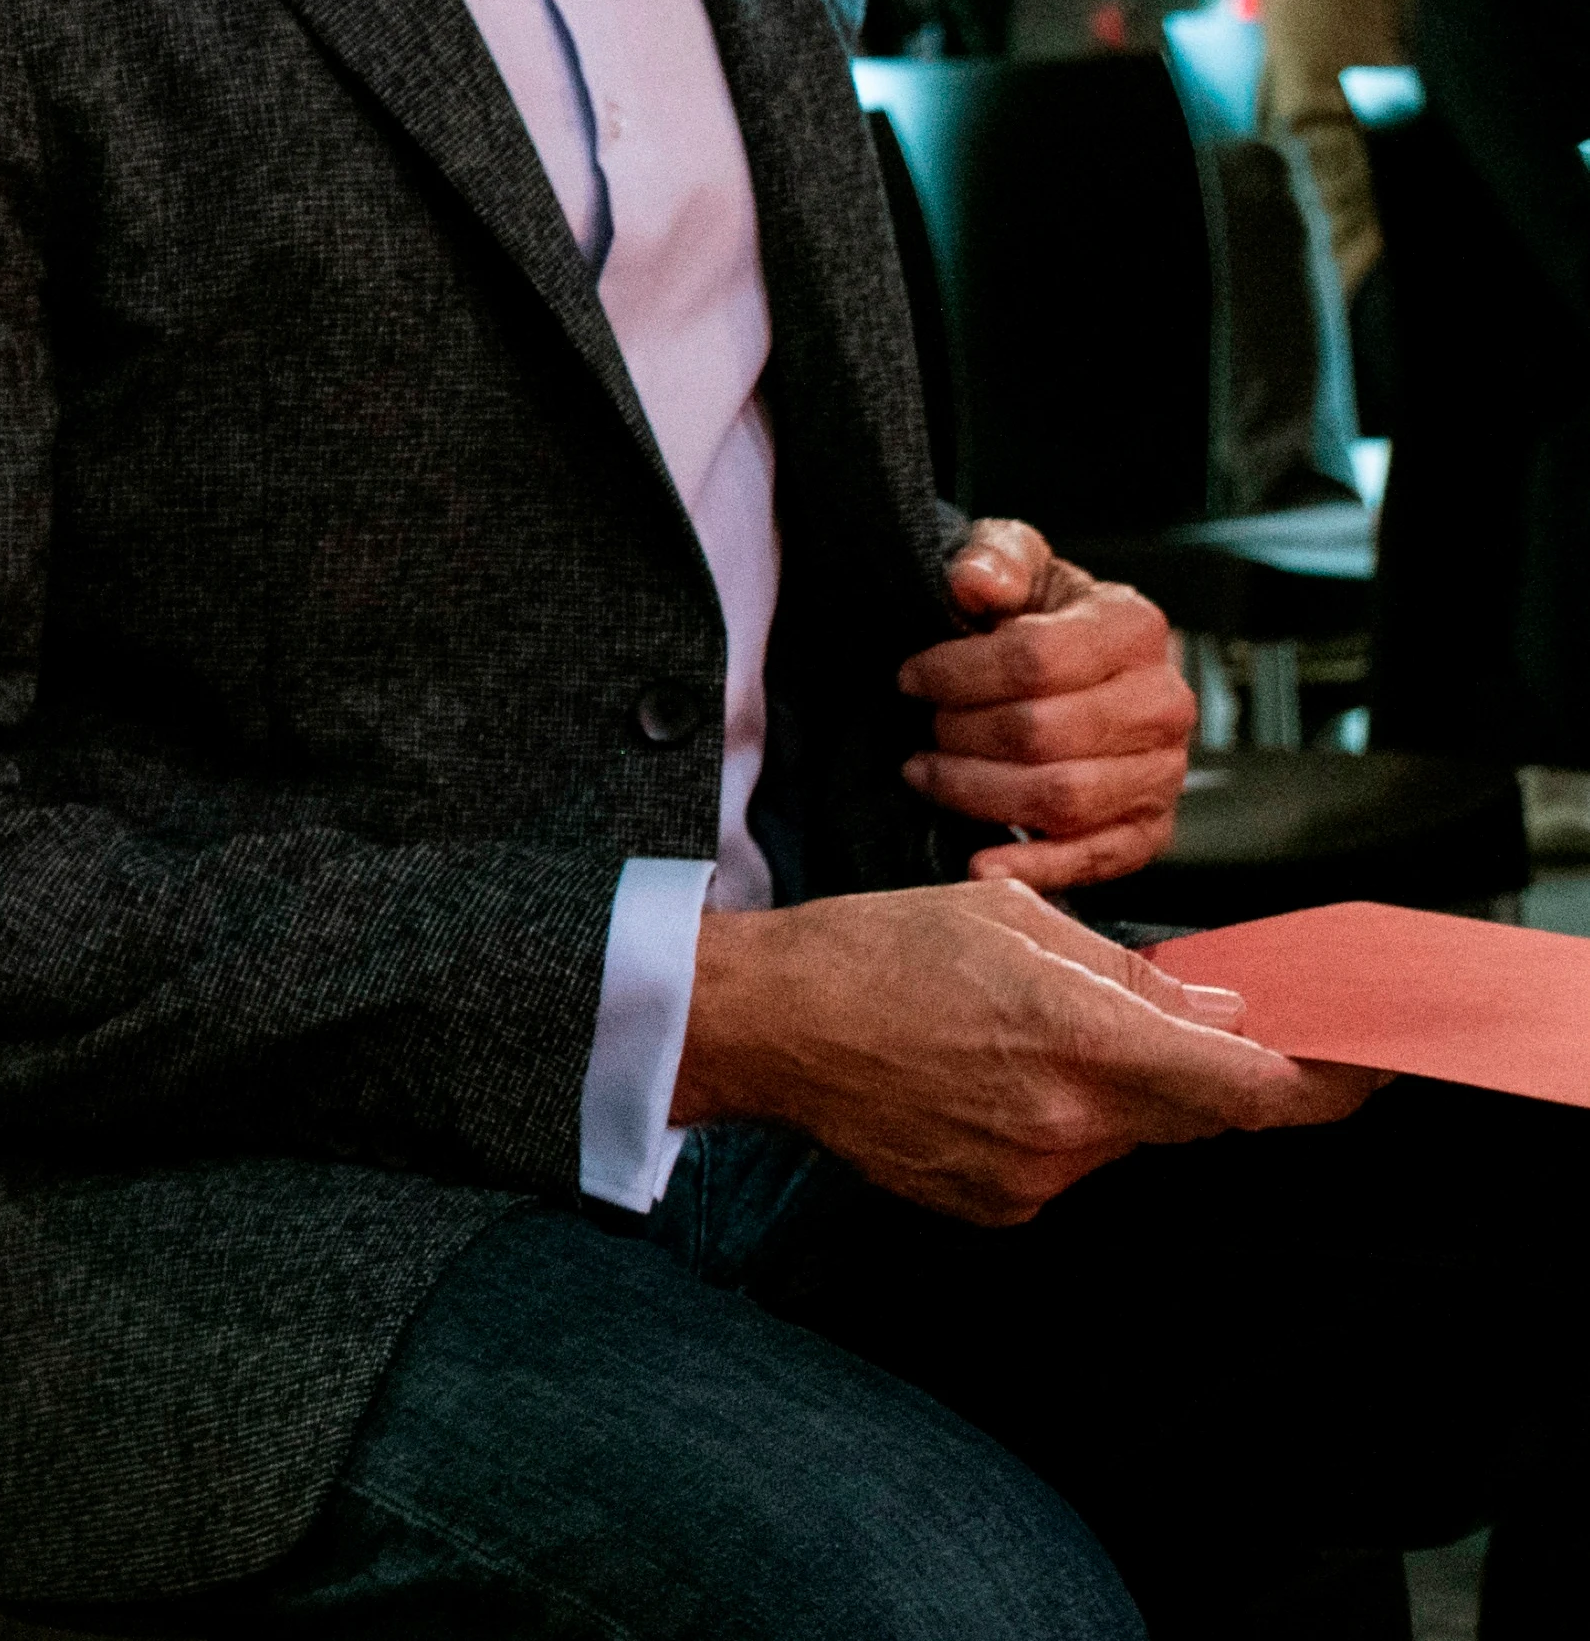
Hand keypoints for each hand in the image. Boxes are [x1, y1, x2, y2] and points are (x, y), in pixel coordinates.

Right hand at [671, 879, 1374, 1222]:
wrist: (761, 1025)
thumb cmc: (869, 952)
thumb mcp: (1012, 919)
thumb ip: (1132, 972)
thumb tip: (1216, 1011)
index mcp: (1085, 1037)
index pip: (1254, 1091)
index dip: (1328, 1087)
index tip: (1364, 1069)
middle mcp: (1070, 1122)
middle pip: (1193, 1113)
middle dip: (1190, 1067)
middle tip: (1128, 1017)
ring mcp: (1032, 1175)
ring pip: (1125, 1137)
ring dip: (1108, 1093)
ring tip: (1011, 1038)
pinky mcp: (994, 1206)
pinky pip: (1066, 1166)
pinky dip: (1051, 1125)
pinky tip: (978, 1080)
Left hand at [901, 519, 1195, 887]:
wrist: (1076, 669)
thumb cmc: (1038, 613)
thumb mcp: (1015, 562)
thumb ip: (995, 557)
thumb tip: (974, 582)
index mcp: (1134, 627)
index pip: (1036, 658)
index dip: (956, 672)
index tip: (911, 677)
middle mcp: (1163, 703)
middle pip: (1042, 733)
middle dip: (960, 734)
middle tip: (922, 729)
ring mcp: (1163, 772)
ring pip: (1061, 797)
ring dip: (977, 793)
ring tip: (930, 774)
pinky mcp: (1149, 830)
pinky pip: (1096, 859)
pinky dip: (1035, 869)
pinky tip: (980, 864)